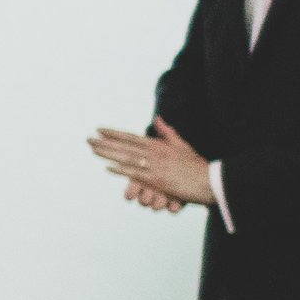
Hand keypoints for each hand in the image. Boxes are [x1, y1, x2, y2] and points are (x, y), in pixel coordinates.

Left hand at [87, 119, 214, 210]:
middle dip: (105, 142)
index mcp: (159, 145)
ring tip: (93, 149)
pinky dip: (121, 170)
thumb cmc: (197, 166)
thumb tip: (157, 118)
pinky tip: (108, 167)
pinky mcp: (158, 180)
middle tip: (88, 139)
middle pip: (125, 146)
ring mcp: (156, 166)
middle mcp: (155, 153)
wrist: (210, 180)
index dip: (114, 133)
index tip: (99, 129)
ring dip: (108, 153)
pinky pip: (136, 174)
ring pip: (127, 158)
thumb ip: (168, 132)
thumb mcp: (182, 145)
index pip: (131, 137)